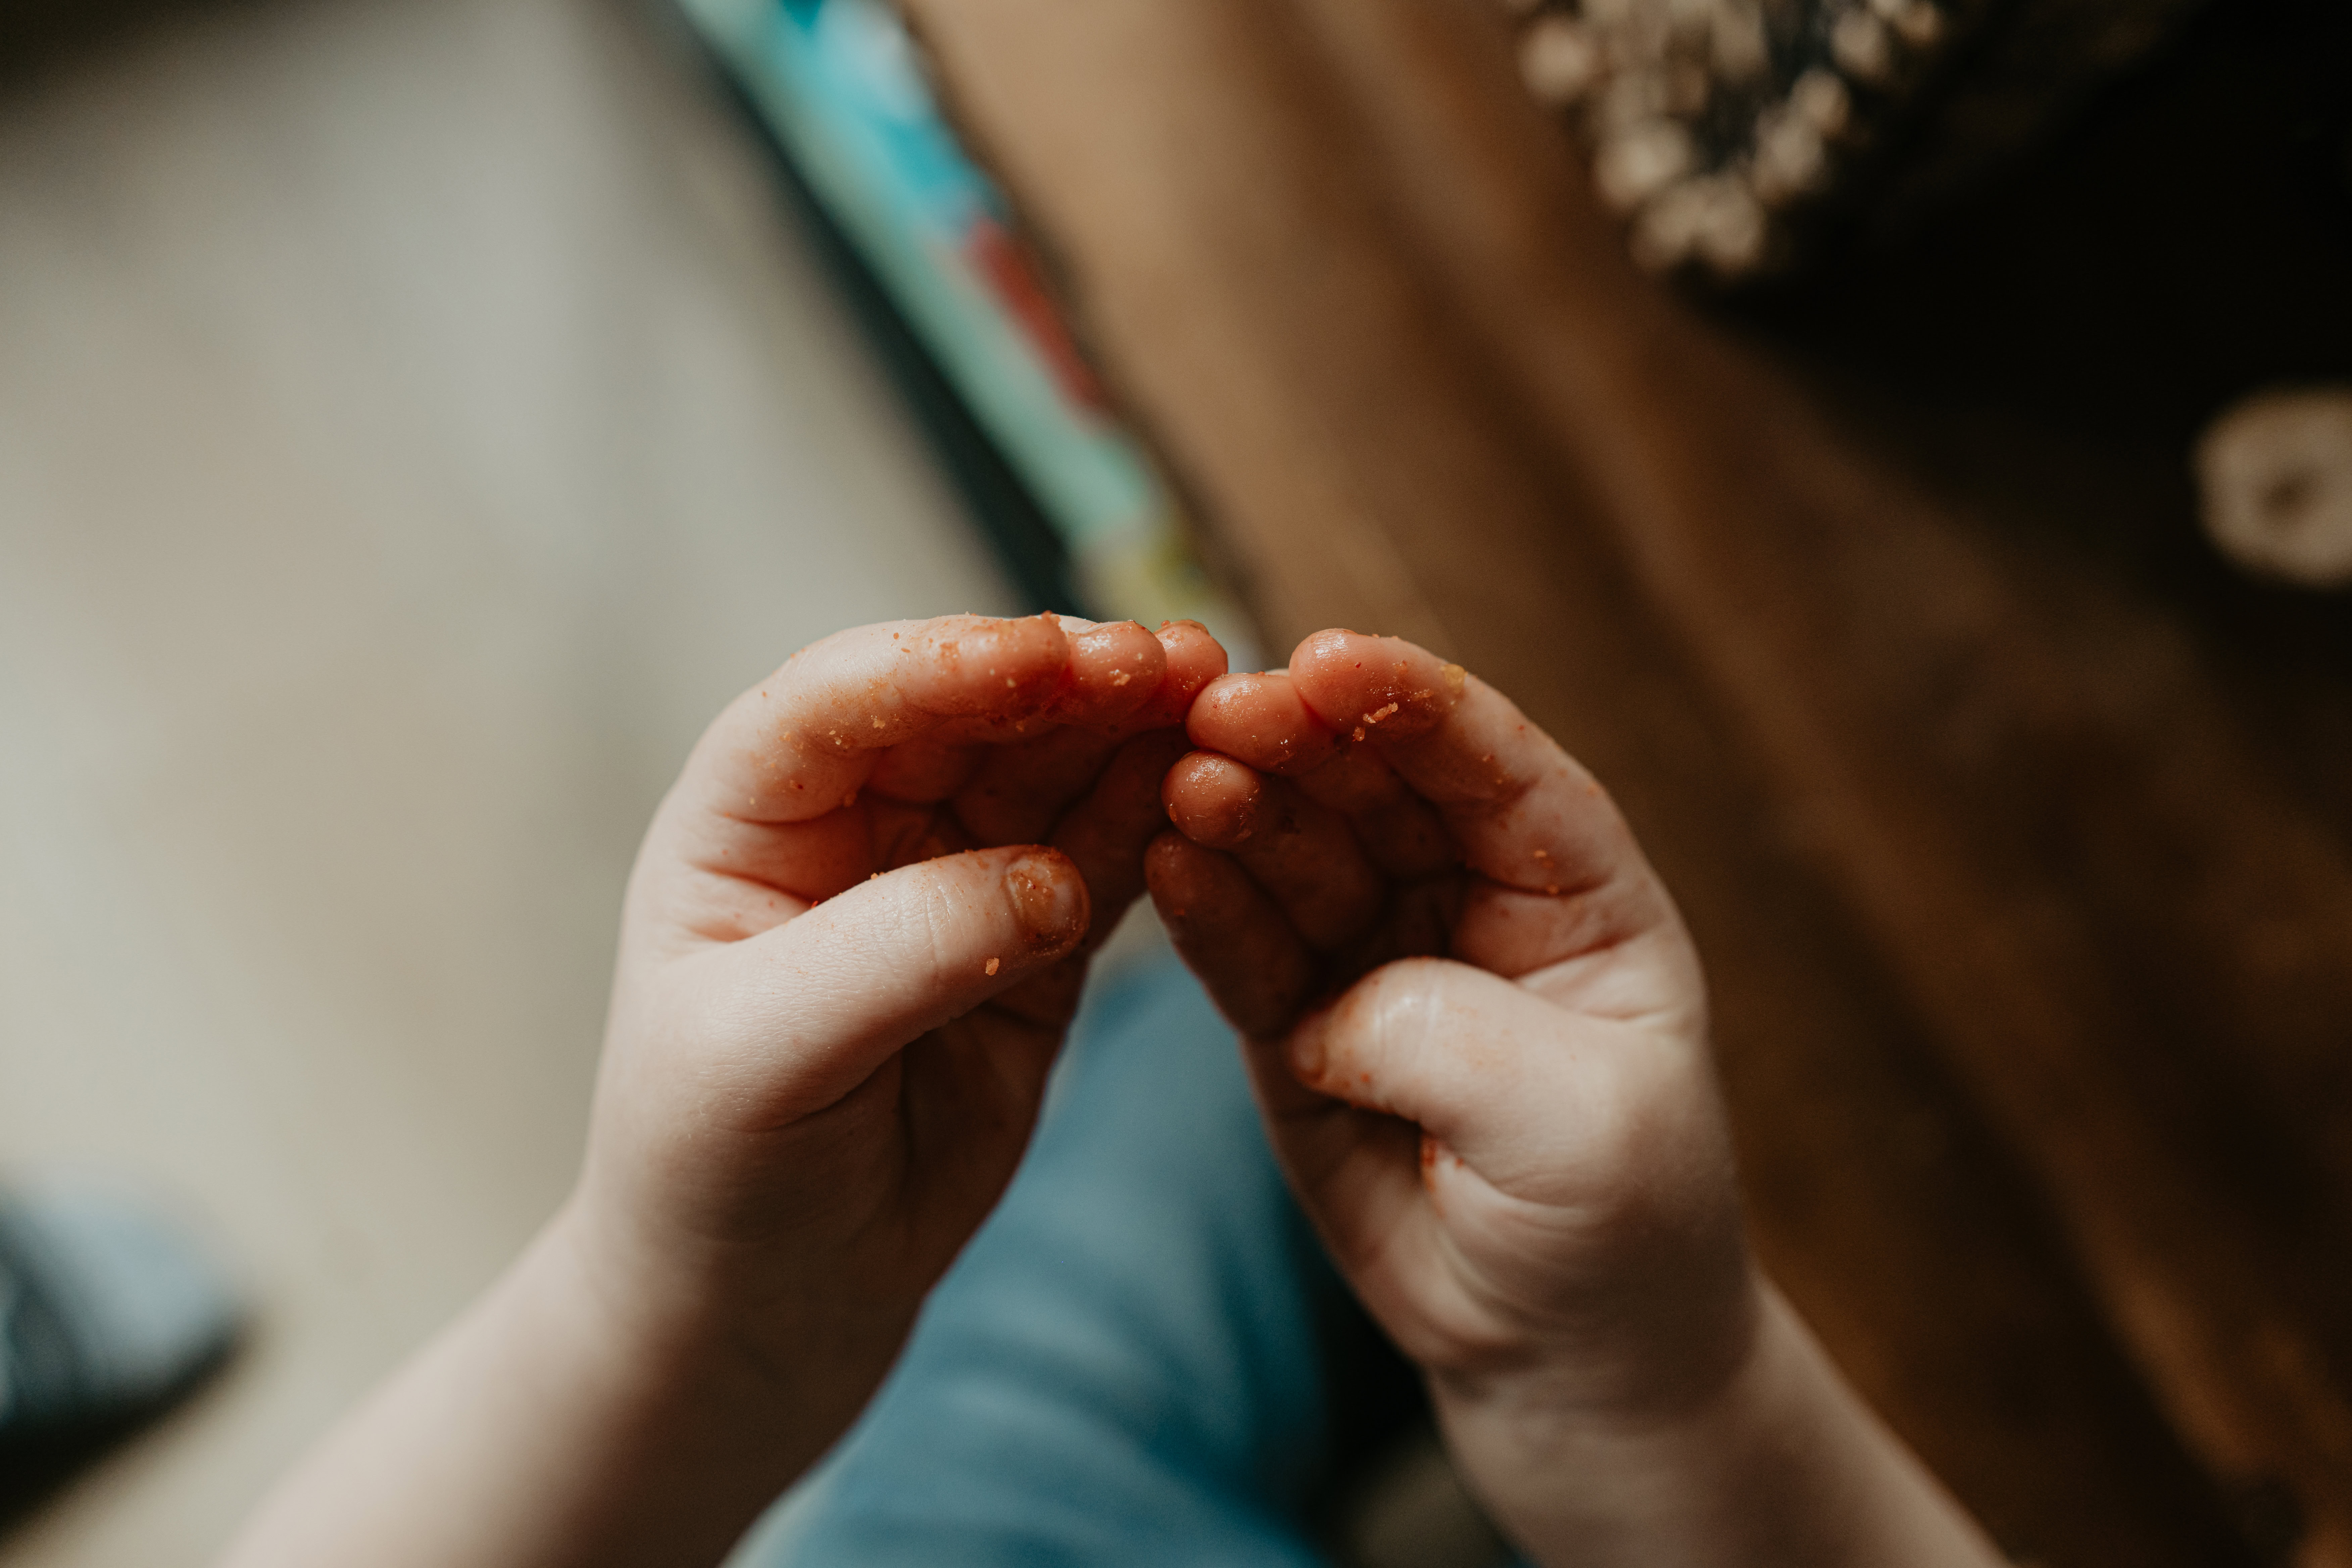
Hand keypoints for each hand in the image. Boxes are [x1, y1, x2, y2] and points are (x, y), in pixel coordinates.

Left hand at [576, 611, 1221, 1465]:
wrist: (766, 1294)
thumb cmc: (712, 1167)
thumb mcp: (761, 1057)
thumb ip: (900, 953)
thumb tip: (1050, 883)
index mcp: (753, 814)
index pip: (845, 699)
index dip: (951, 665)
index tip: (1053, 658)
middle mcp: (857, 820)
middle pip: (973, 713)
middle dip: (1072, 680)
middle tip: (1177, 661)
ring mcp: (955, 874)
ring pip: (1056, 772)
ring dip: (1136, 732)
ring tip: (1225, 702)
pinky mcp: (1037, 941)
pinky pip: (1107, 860)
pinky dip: (1159, 824)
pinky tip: (1213, 787)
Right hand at [1148, 630, 1754, 1539]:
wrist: (1564, 1347)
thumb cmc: (1617, 1221)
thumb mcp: (1579, 1120)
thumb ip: (1450, 1036)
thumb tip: (1326, 1012)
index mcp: (1573, 884)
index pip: (1487, 761)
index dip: (1409, 701)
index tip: (1326, 659)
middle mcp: (1465, 897)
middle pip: (1370, 785)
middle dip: (1298, 740)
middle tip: (1220, 711)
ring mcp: (1372, 953)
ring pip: (1292, 854)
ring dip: (1236, 810)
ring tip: (1182, 783)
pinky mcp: (1295, 1021)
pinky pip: (1242, 948)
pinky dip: (1203, 907)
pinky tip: (1164, 862)